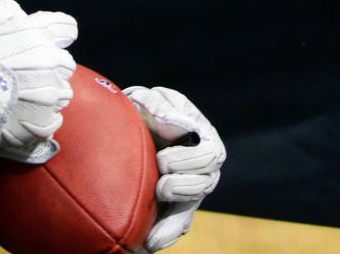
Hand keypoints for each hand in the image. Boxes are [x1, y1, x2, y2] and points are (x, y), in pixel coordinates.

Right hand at [0, 0, 77, 162]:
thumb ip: (10, 15)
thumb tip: (23, 19)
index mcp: (37, 32)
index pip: (67, 29)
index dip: (58, 36)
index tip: (47, 44)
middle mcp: (49, 61)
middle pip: (65, 64)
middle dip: (49, 68)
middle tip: (25, 77)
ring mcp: (48, 94)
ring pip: (61, 94)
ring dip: (46, 95)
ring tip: (21, 100)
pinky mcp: (40, 122)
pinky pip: (53, 121)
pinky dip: (41, 121)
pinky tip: (22, 117)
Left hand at [123, 86, 225, 252]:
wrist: (128, 125)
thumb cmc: (144, 108)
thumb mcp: (151, 99)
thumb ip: (162, 106)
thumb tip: (181, 126)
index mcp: (203, 137)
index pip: (211, 155)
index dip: (188, 161)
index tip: (162, 158)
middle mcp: (203, 166)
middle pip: (205, 183)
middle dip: (180, 182)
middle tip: (158, 174)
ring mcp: (191, 187)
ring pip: (191, 206)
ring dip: (173, 207)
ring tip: (155, 195)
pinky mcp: (176, 206)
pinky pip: (177, 226)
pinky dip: (165, 234)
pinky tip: (149, 242)